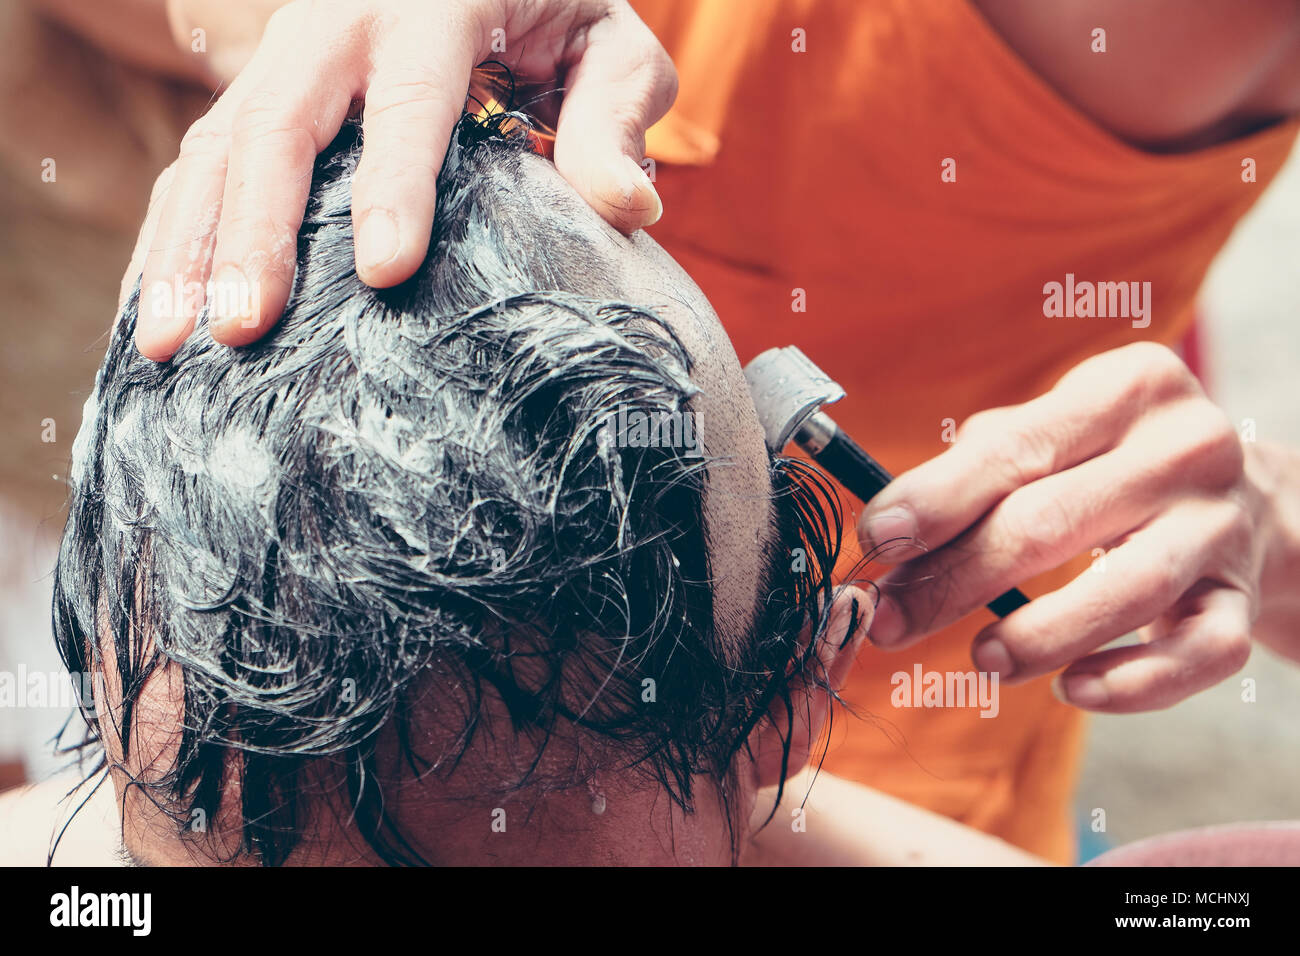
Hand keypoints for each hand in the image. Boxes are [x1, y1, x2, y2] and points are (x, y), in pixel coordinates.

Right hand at [129, 0, 675, 359]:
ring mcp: (290, 53)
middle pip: (280, 123)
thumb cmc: (560, 13)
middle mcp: (342, 19)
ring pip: (219, 145)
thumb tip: (630, 207)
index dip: (393, 184)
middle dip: (255, 230)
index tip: (384, 271)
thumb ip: (616, 117)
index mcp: (435, 2)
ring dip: (187, 244)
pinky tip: (153, 305)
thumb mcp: (613, 50)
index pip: (411, 100)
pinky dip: (173, 232)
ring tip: (162, 341)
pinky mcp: (262, 86)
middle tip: (240, 329)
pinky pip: (202, 157)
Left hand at [858, 342, 1264, 712]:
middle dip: (955, 579)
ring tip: (980, 658)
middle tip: (891, 621)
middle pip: (1051, 521)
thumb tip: (889, 533)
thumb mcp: (1053, 432)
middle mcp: (1185, 449)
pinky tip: (1071, 688)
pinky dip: (1132, 682)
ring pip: (1129, 590)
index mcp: (1128, 387)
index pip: (1013, 449)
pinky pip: (1196, 654)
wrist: (1245, 501)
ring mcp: (1222, 526)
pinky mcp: (1242, 599)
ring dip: (1040, 635)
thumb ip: (975, 468)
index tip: (877, 540)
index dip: (935, 500)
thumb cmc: (1109, 464)